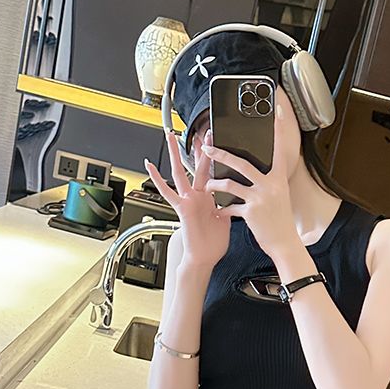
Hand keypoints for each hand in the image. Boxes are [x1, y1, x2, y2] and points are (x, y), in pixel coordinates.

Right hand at [143, 127, 230, 269]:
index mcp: (209, 198)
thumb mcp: (225, 219)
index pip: (213, 172)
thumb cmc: (213, 244)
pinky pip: (167, 192)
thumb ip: (228, 205)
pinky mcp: (181, 208)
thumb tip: (239, 197)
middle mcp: (197, 196)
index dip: (216, 158)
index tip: (221, 143)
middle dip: (201, 149)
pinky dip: (157, 179)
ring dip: (176, 154)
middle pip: (198, 167)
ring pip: (180, 172)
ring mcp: (188, 200)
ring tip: (170, 136)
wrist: (204, 259)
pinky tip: (149, 166)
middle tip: (205, 130)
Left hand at [200, 103, 300, 261]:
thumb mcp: (280, 196)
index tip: (274, 113)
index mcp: (278, 179)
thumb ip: (270, 181)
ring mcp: (259, 199)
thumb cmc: (281, 220)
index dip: (276, 132)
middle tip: (208, 148)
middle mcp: (269, 186)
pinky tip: (219, 211)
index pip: (277, 150)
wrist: (285, 243)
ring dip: (214, 183)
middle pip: (242, 163)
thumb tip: (260, 169)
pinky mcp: (251, 213)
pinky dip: (222, 209)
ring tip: (206, 183)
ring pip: (230, 183)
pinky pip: (230, 207)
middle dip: (221, 155)